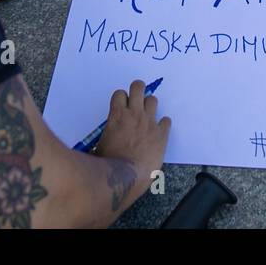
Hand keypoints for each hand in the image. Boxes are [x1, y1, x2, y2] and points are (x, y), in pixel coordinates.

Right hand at [94, 79, 170, 204]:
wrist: (125, 177)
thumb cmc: (107, 164)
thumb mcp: (99, 145)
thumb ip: (103, 136)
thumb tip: (100, 141)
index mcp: (117, 116)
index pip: (120, 94)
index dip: (121, 99)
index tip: (122, 106)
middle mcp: (135, 115)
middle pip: (138, 87)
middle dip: (138, 90)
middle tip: (137, 98)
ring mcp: (149, 123)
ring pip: (153, 100)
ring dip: (149, 106)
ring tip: (147, 116)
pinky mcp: (161, 134)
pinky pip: (166, 121)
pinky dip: (162, 124)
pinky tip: (158, 131)